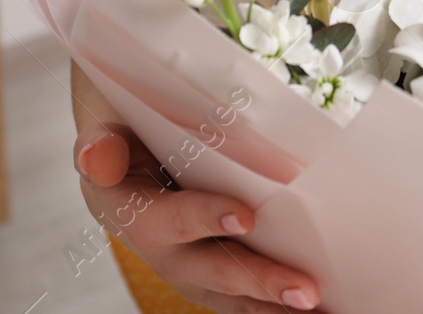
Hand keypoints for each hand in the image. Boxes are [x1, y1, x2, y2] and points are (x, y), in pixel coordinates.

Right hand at [70, 62, 320, 311]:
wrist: (125, 159)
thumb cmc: (128, 134)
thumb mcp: (107, 127)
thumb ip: (103, 142)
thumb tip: (97, 158)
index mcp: (128, 211)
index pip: (167, 219)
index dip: (205, 218)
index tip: (247, 215)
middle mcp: (160, 250)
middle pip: (211, 271)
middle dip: (258, 279)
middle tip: (305, 290)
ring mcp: (190, 267)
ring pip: (233, 296)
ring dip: (276, 306)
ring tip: (322, 309)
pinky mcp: (215, 275)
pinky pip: (247, 298)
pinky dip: (278, 307)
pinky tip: (325, 310)